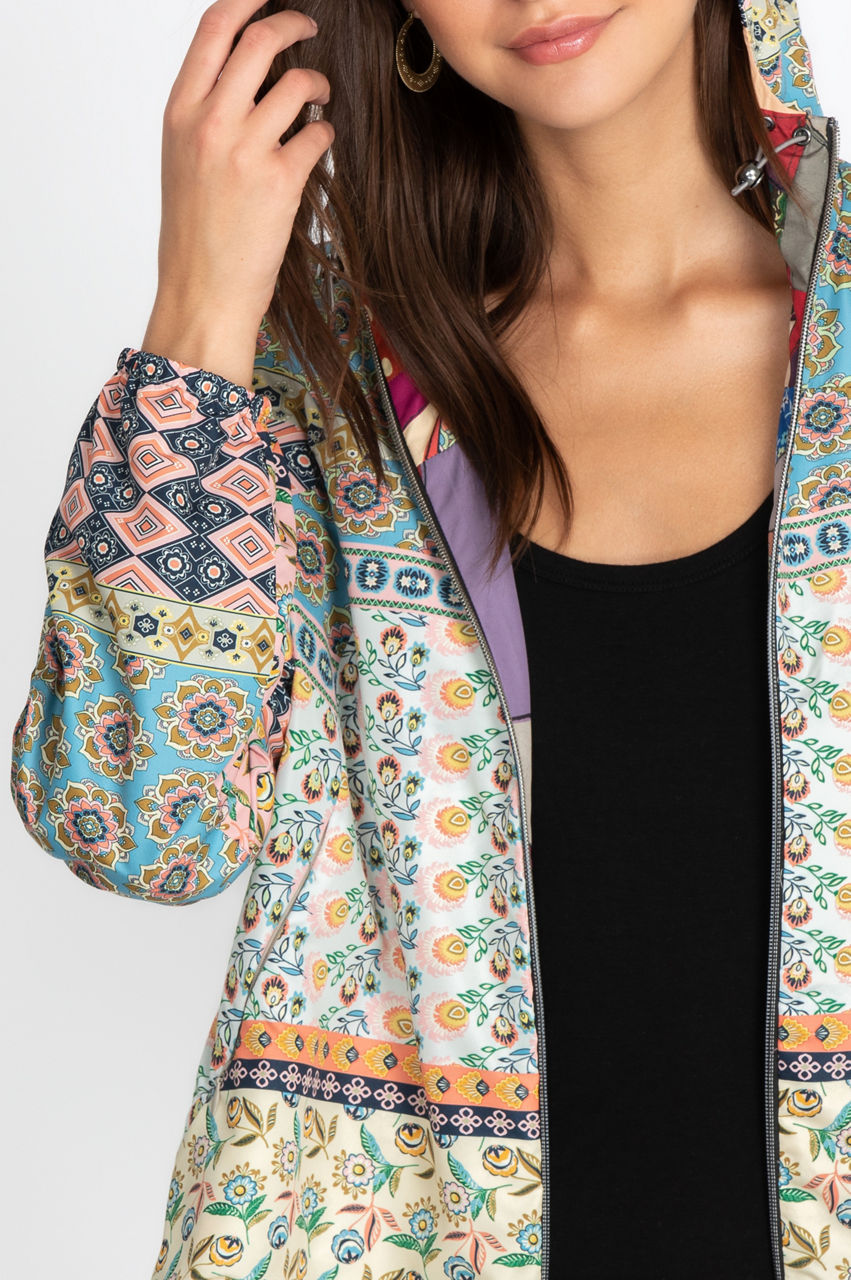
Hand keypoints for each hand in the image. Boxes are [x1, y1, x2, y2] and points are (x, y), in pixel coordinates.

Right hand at [143, 1, 332, 385]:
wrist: (203, 294)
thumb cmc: (193, 237)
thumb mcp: (182, 163)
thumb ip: (206, 116)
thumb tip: (244, 80)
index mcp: (180, 114)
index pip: (214, 29)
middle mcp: (211, 123)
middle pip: (260, 41)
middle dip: (292, 24)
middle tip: (309, 30)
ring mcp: (246, 151)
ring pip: (297, 85)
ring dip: (316, 84)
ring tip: (319, 99)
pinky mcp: (281, 182)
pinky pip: (318, 135)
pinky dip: (325, 135)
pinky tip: (319, 146)